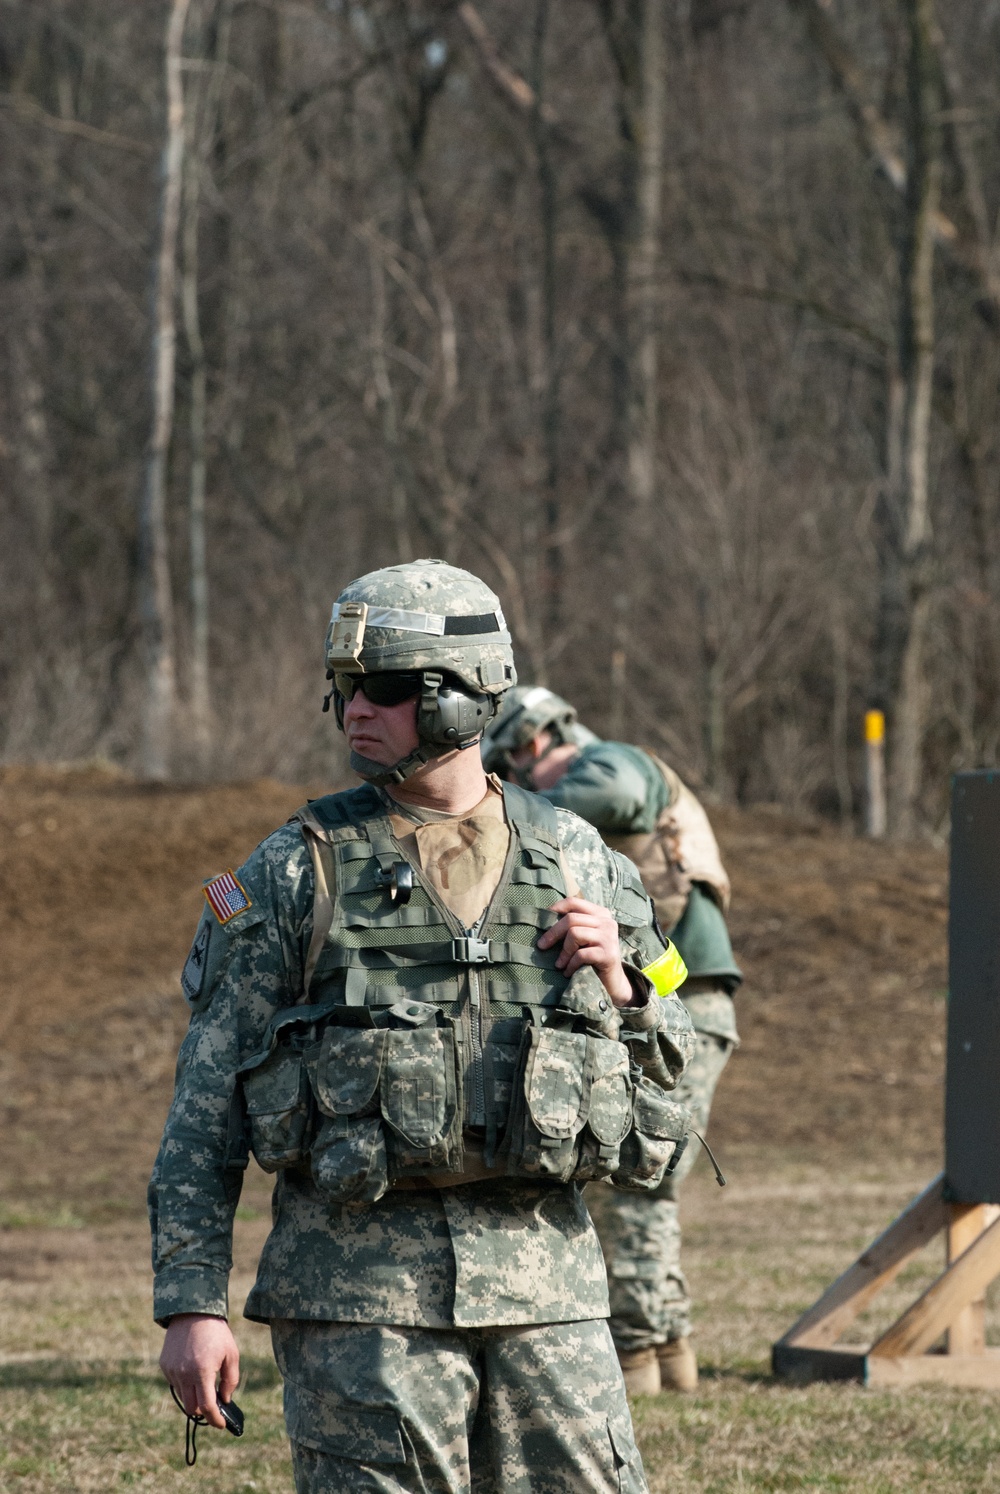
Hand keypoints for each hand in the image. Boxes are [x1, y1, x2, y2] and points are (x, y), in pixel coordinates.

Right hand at [160, 1313, 239, 1429]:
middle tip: (214, 1406)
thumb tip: (225, 1400)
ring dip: (194, 1397)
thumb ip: (230, 1380)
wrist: (192, 1311)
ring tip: (204, 1385)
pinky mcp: (164, 1365)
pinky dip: (185, 1385)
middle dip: (204, 1411)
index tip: (222, 1425)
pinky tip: (193, 1372)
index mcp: (202, 1372)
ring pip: (183, 1397)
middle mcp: (184, 1374)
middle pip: (192, 1408)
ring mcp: (172, 1370)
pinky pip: (175, 1384)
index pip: (207, 1407)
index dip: (215, 1419)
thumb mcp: (231, 1354)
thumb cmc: (216, 1332)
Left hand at [538, 896, 635, 1007]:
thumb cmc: (592, 958)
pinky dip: (570, 964)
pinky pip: (581, 955)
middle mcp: (607, 922)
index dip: (555, 909)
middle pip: (571, 919)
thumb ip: (572, 925)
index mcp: (600, 913)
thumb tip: (543, 919)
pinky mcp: (608, 954)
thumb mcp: (584, 937)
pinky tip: (568, 972)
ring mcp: (609, 937)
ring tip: (559, 964)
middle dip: (553, 933)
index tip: (542, 921)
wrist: (612, 982)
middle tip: (541, 946)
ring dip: (563, 952)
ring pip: (575, 934)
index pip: (573, 902)